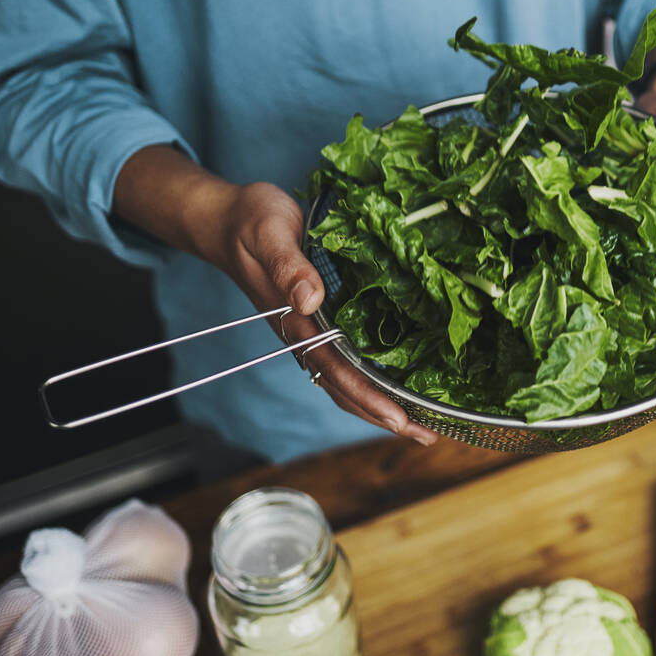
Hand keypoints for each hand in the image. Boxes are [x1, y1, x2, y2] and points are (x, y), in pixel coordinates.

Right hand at [203, 182, 438, 445]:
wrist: (227, 219)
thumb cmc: (250, 222)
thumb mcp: (270, 233)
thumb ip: (288, 266)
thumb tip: (310, 300)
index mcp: (295, 321)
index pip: (336, 370)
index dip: (368, 397)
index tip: (399, 420)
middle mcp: (305, 334)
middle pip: (345, 387)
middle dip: (384, 414)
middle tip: (428, 436)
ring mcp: (311, 330)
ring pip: (348, 379)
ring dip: (382, 403)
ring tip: (421, 423)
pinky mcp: (319, 318)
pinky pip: (348, 357)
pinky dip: (374, 376)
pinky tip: (399, 382)